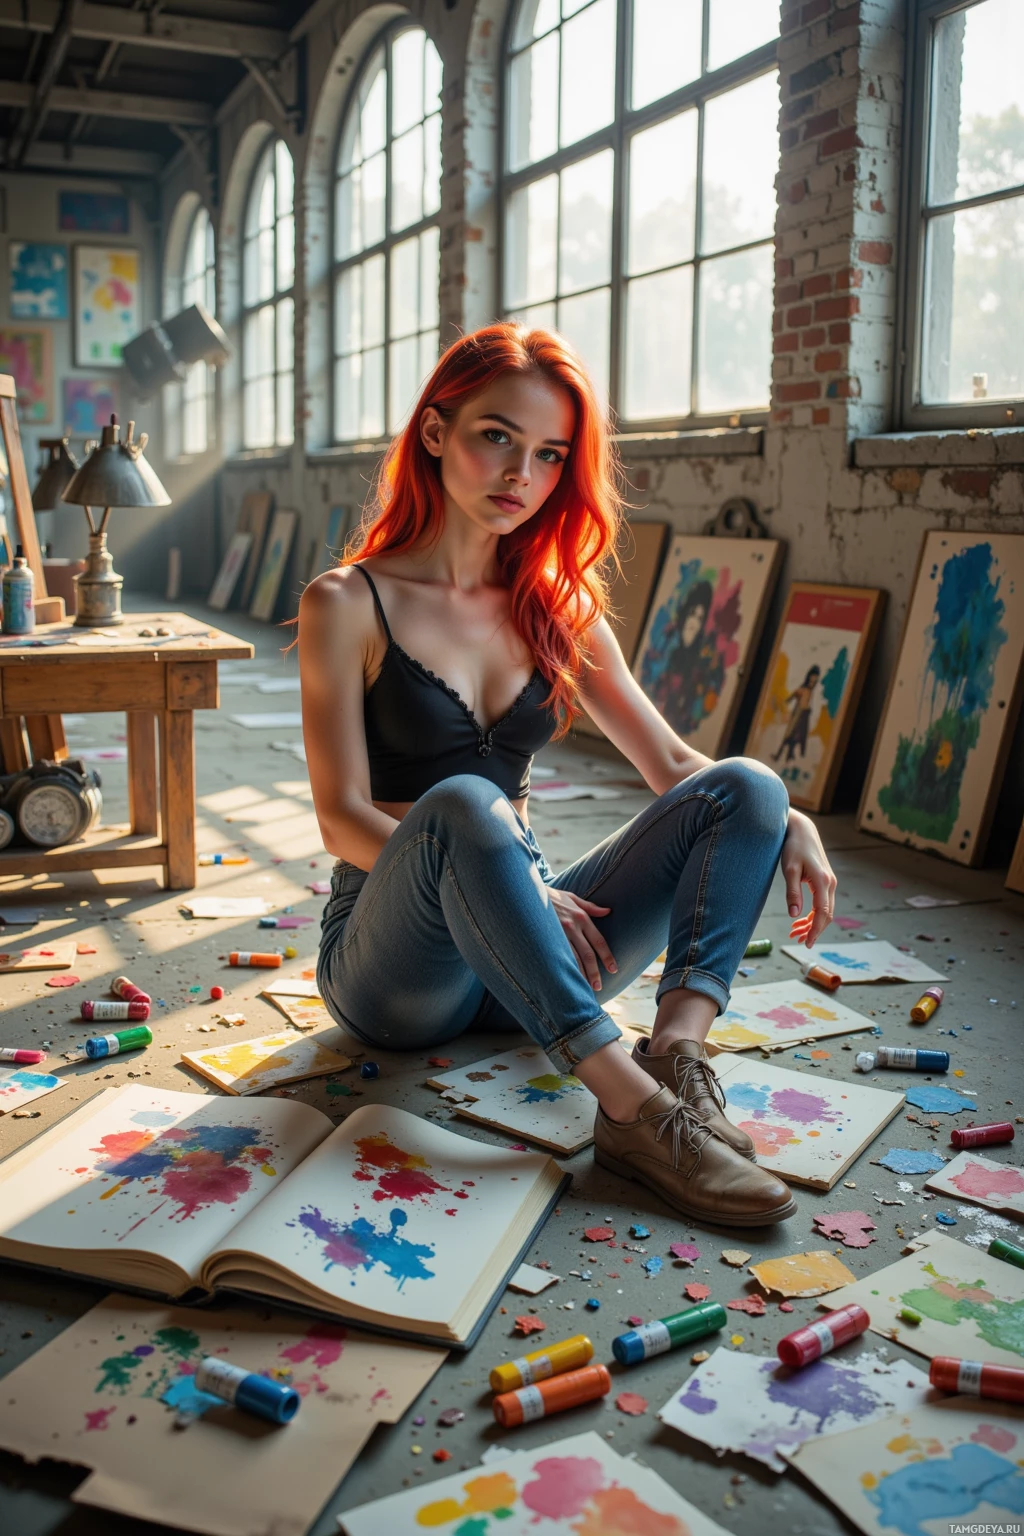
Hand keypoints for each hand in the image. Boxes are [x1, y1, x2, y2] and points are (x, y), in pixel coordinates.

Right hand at [548, 888, 616, 990]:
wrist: (527, 893)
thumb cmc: (551, 896)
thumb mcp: (572, 898)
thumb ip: (591, 907)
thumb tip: (608, 911)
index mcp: (582, 917)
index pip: (598, 941)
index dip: (607, 956)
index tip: (613, 969)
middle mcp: (572, 926)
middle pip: (587, 954)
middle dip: (594, 972)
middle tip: (598, 987)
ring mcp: (559, 933)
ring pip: (573, 959)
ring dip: (580, 975)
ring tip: (585, 989)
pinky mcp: (546, 939)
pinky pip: (557, 957)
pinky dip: (564, 969)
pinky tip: (567, 979)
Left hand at [781, 809, 836, 948]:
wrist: (801, 830)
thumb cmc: (793, 847)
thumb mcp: (789, 870)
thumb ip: (792, 893)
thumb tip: (793, 915)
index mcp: (823, 881)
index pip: (822, 912)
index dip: (815, 930)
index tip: (807, 942)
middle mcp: (830, 883)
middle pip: (827, 914)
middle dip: (813, 930)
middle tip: (798, 940)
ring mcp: (830, 882)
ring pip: (825, 910)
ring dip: (812, 923)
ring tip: (796, 933)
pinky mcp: (825, 881)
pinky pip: (822, 903)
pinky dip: (813, 914)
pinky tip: (800, 919)